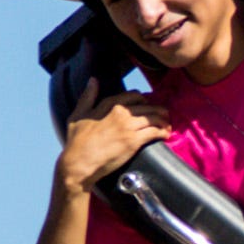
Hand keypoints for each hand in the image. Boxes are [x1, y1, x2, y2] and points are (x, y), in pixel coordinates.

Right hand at [56, 78, 169, 193]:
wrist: (79, 163)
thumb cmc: (76, 142)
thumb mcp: (77, 115)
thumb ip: (87, 96)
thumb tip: (94, 80)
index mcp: (108, 104)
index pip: (133, 95)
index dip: (143, 99)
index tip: (146, 104)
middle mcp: (121, 112)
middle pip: (147, 106)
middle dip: (157, 110)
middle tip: (163, 115)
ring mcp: (128, 126)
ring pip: (154, 117)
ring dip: (164, 120)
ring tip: (167, 125)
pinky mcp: (134, 141)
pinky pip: (155, 132)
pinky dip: (163, 132)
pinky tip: (166, 134)